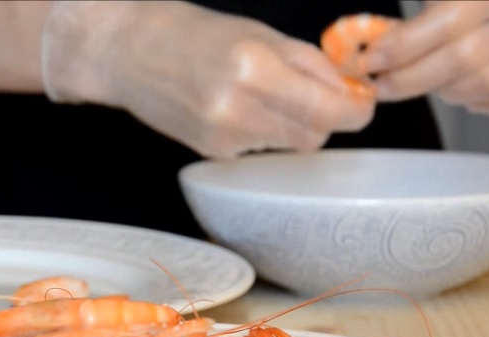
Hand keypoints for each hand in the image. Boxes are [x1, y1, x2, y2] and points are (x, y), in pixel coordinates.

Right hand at [40, 1, 374, 158]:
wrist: (126, 53)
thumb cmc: (190, 33)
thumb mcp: (257, 32)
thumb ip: (307, 63)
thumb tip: (349, 89)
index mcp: (254, 68)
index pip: (329, 110)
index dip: (356, 111)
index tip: (361, 103)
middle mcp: (238, 109)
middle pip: (313, 135)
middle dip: (324, 117)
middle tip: (315, 95)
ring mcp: (223, 137)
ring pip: (288, 145)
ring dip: (292, 124)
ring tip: (262, 95)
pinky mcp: (212, 153)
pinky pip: (260, 149)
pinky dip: (263, 132)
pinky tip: (237, 108)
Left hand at [365, 1, 488, 113]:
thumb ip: (419, 14)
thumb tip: (372, 37)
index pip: (444, 25)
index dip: (402, 47)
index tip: (371, 60)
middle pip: (459, 62)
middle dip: (408, 79)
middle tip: (379, 84)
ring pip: (478, 86)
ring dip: (438, 89)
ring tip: (417, 79)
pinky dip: (464, 98)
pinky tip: (449, 84)